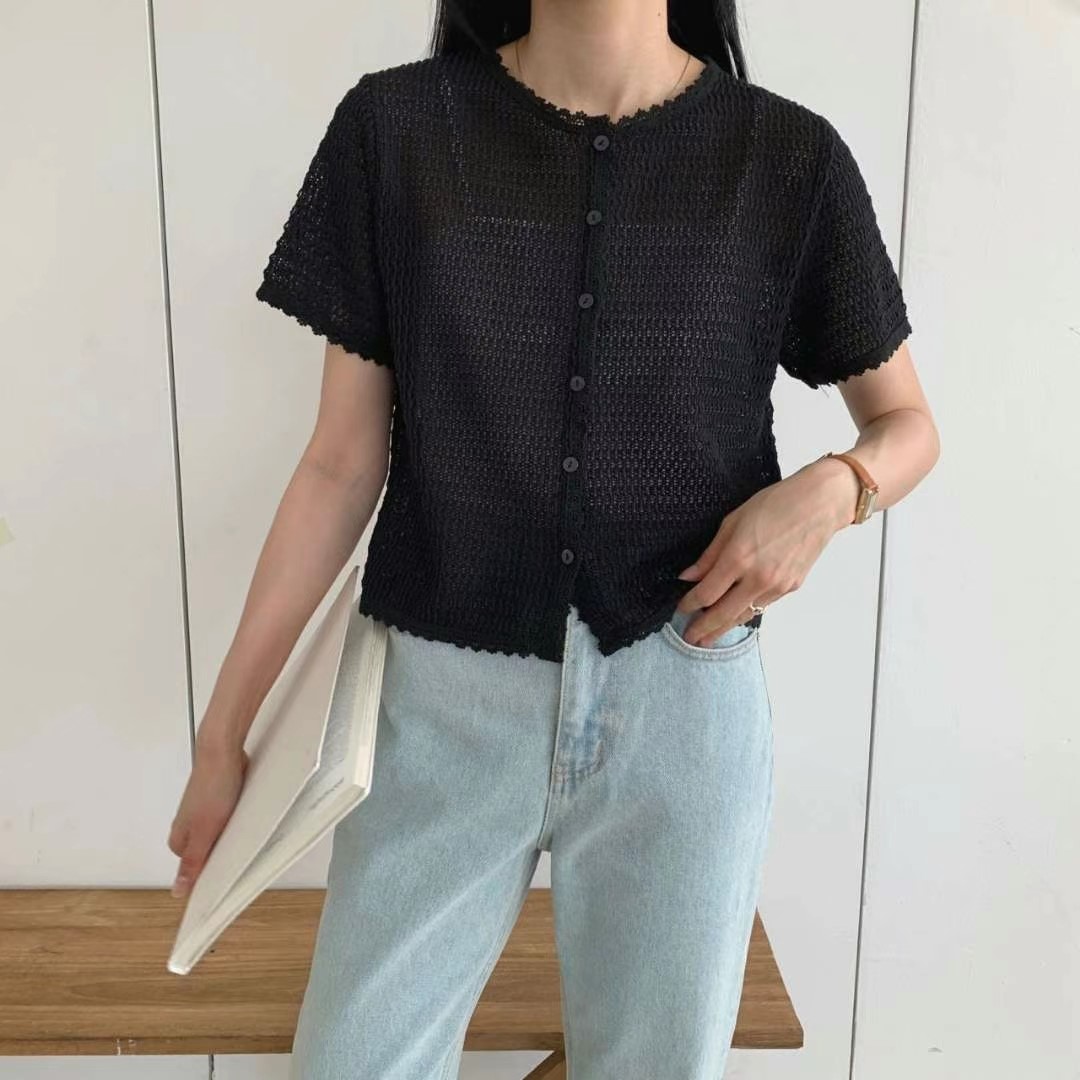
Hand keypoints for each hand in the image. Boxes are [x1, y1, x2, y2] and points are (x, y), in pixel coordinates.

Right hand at [167, 741, 249, 898]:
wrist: (222, 751)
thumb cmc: (213, 788)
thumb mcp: (205, 833)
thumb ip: (193, 862)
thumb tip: (178, 891)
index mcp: (180, 837)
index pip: (193, 867)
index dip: (210, 872)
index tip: (227, 877)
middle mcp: (187, 823)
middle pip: (206, 849)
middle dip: (223, 851)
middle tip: (239, 851)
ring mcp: (201, 808)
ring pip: (218, 831)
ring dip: (231, 833)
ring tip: (245, 832)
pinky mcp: (216, 796)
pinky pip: (226, 815)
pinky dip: (236, 817)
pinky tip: (247, 816)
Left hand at [674, 458, 856, 644]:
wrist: (819, 505)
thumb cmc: (775, 504)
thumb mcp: (732, 522)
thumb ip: (710, 554)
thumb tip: (688, 576)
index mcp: (739, 558)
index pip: (707, 593)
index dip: (690, 604)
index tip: (680, 609)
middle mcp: (757, 577)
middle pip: (723, 613)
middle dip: (704, 628)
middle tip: (690, 639)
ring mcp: (777, 586)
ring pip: (744, 614)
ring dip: (725, 628)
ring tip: (709, 638)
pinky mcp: (791, 588)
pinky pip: (762, 605)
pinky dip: (746, 613)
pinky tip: (735, 617)